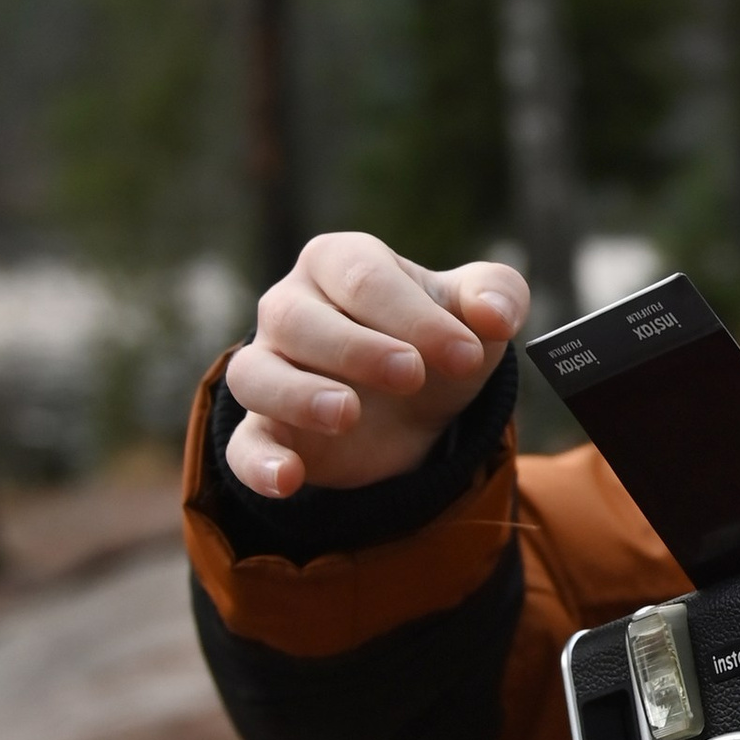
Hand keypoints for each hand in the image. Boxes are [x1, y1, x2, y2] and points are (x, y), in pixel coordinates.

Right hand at [222, 232, 528, 497]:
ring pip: (254, 375)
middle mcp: (289, 307)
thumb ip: (497, 296)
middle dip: (356, 348)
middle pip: (298, 318)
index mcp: (339, 262)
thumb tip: (496, 314)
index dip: (414, 316)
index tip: (466, 355)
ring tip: (347, 414)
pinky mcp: (264, 431)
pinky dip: (260, 463)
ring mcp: (267, 369)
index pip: (364, 278)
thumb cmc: (438, 338)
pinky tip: (289, 478)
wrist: (418, 405)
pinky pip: (242, 446)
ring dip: (298, 394)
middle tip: (411, 375)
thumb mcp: (477, 313)